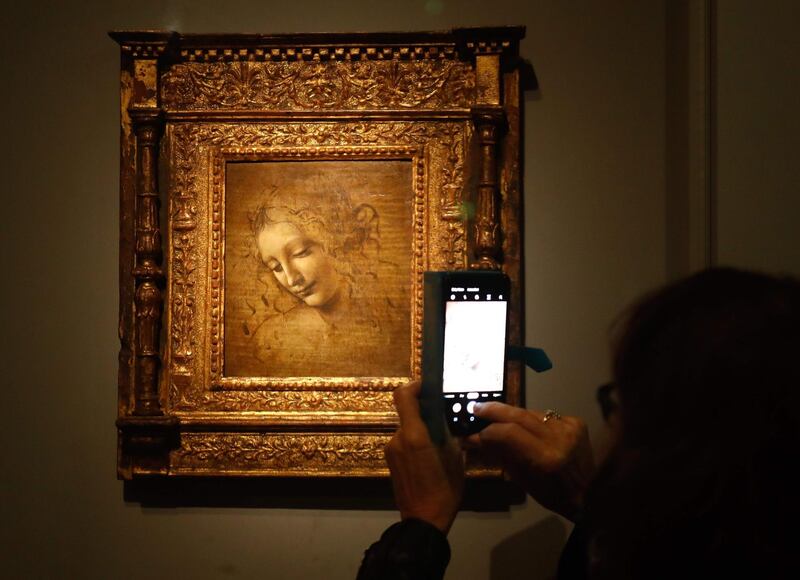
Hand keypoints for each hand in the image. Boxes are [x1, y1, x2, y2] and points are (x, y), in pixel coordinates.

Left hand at [385, 381, 464, 533]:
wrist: (424, 521)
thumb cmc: (444, 489)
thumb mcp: (455, 457)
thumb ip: (447, 433)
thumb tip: (443, 419)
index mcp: (414, 435)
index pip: (404, 396)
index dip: (415, 386)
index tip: (429, 386)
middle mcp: (398, 438)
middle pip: (408, 412)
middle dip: (425, 412)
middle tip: (444, 419)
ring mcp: (391, 450)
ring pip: (407, 429)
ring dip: (421, 430)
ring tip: (440, 444)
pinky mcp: (390, 461)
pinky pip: (404, 442)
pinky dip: (416, 442)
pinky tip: (430, 457)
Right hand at [468, 403, 594, 520]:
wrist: (590, 493)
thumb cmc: (553, 494)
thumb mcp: (523, 479)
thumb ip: (501, 454)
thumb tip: (476, 439)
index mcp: (545, 458)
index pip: (509, 433)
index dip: (487, 432)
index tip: (472, 434)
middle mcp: (558, 438)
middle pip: (520, 415)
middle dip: (494, 410)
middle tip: (475, 408)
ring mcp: (569, 427)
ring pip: (531, 413)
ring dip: (512, 415)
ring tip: (496, 416)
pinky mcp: (576, 422)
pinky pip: (546, 416)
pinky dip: (533, 420)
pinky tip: (527, 427)